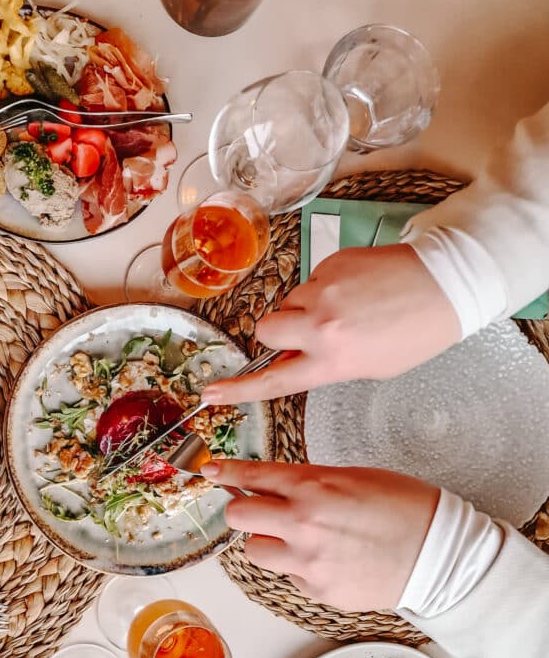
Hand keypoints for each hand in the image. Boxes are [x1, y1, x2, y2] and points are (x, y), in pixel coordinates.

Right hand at [202, 245, 461, 403]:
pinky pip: (311, 279)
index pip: (274, 380)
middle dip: (278, 332)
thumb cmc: (415, 333)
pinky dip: (325, 286)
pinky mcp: (330, 264)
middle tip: (304, 332)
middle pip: (266, 330)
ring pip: (289, 302)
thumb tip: (300, 358)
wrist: (445, 284)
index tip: (211, 393)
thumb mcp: (371, 367)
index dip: (239, 390)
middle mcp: (322, 327)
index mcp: (333, 361)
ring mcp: (323, 291)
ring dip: (304, 307)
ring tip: (344, 307)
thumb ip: (329, 366)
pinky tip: (355, 289)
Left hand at [202, 459, 439, 611]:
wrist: (439, 555)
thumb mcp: (354, 477)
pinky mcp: (317, 591)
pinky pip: (288, 575)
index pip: (252, 476)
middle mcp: (303, 524)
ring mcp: (307, 562)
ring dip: (268, 542)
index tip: (212, 471)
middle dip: (244, 509)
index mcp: (313, 487)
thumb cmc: (405, 508)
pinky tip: (328, 560)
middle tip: (260, 509)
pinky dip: (298, 567)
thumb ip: (309, 481)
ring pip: (255, 551)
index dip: (227, 472)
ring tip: (298, 539)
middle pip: (238, 516)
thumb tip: (275, 485)